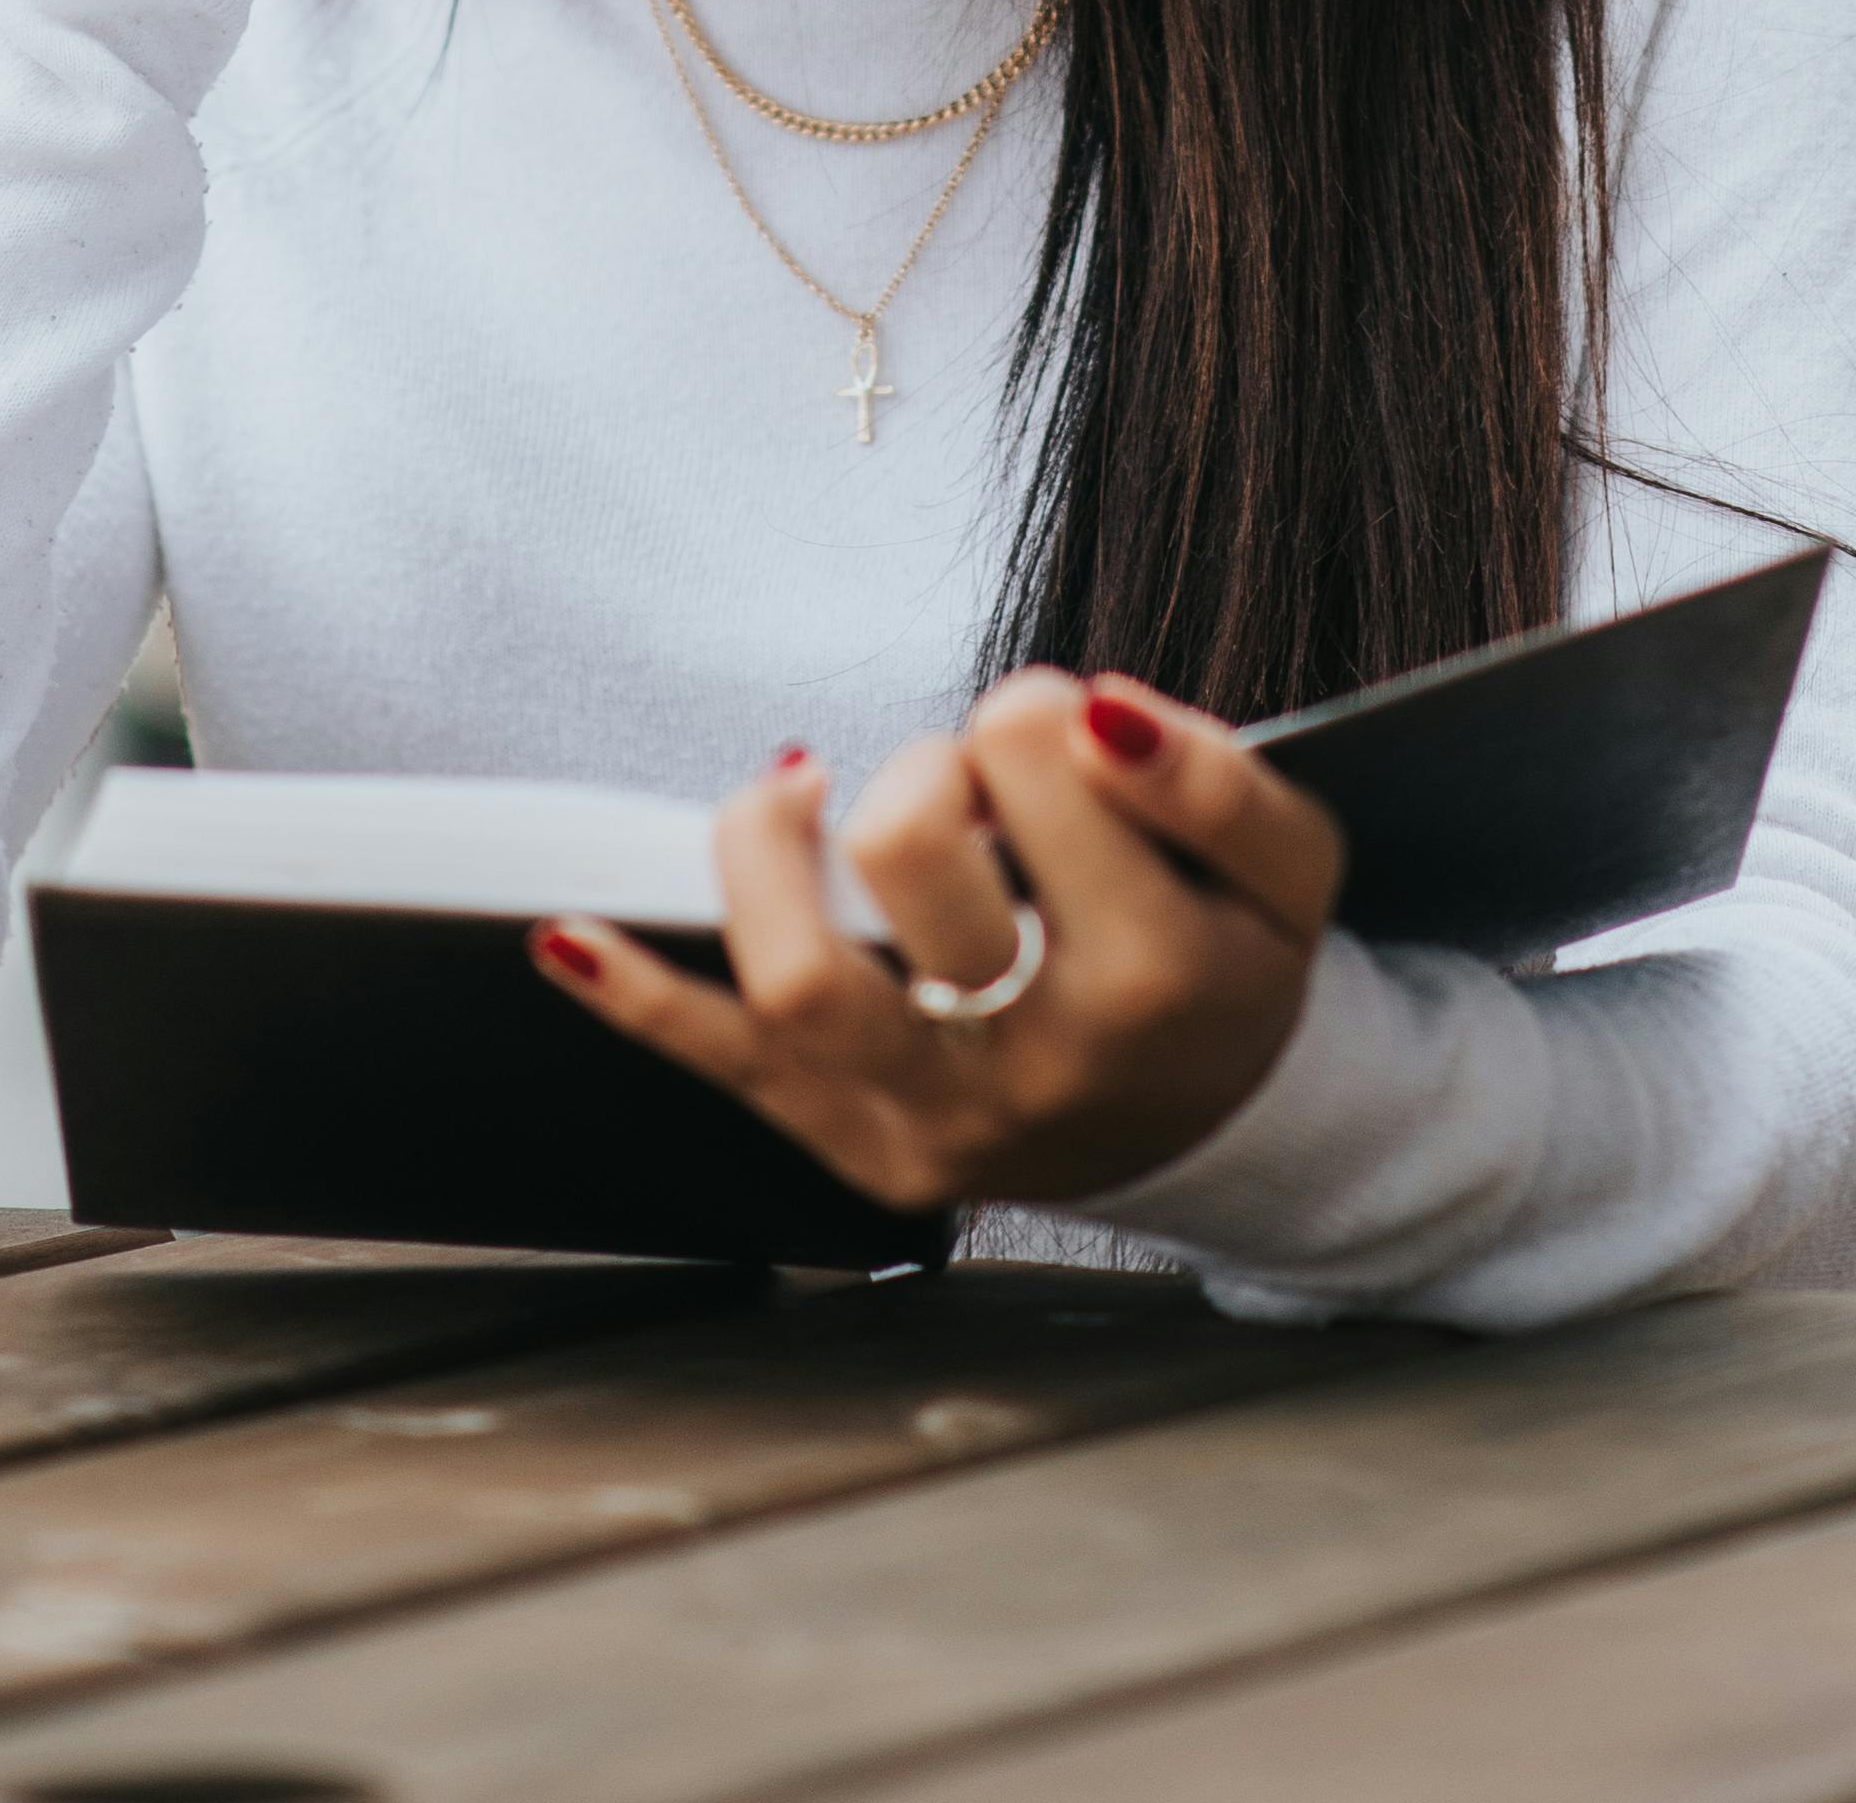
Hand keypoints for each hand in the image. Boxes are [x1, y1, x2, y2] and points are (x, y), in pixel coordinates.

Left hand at [532, 669, 1341, 1213]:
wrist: (1210, 1122)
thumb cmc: (1232, 960)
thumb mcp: (1289, 863)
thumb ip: (1217, 778)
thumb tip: (1092, 710)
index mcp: (1152, 975)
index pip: (1037, 755)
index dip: (1039, 710)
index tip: (1068, 739)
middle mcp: (1032, 1064)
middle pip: (909, 849)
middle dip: (931, 763)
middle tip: (974, 781)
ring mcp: (931, 1121)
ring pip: (799, 977)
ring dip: (769, 848)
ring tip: (798, 790)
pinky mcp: (855, 1146)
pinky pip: (727, 1068)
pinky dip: (639, 997)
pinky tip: (566, 936)